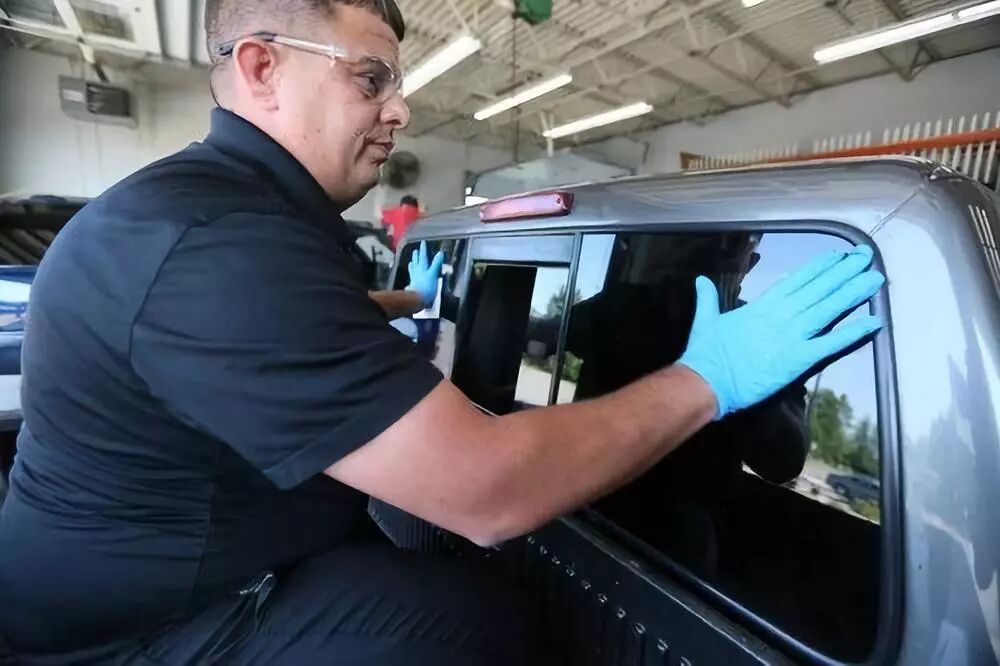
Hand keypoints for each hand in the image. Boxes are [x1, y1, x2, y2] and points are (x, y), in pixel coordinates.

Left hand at [406, 241, 445, 308]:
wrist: (417, 300)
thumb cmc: (426, 288)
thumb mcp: (433, 274)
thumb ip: (436, 264)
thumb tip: (440, 253)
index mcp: (423, 268)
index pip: (423, 257)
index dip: (423, 250)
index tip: (423, 243)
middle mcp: (417, 272)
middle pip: (416, 262)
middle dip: (417, 256)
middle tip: (416, 251)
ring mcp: (414, 279)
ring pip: (413, 270)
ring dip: (413, 265)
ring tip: (412, 262)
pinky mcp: (413, 286)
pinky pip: (412, 278)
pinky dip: (412, 276)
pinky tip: (411, 277)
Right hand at [677, 245, 884, 418]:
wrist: (706, 381)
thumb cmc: (704, 353)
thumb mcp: (706, 320)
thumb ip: (708, 298)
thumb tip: (700, 280)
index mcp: (762, 306)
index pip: (797, 280)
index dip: (820, 267)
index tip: (839, 256)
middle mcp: (781, 315)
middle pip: (819, 289)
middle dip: (844, 271)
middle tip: (867, 256)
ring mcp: (792, 336)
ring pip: (829, 309)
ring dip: (853, 292)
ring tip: (875, 278)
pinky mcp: (798, 359)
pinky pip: (831, 343)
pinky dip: (853, 332)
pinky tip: (873, 321)